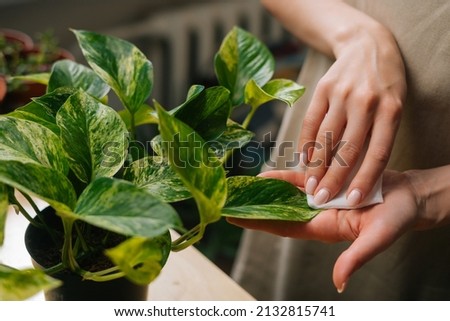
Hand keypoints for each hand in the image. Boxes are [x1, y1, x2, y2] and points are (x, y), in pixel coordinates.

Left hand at [228, 169, 421, 291]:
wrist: (409, 197)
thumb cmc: (397, 219)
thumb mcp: (378, 238)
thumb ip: (357, 257)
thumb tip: (339, 282)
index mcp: (323, 228)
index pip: (282, 227)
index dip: (257, 223)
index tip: (232, 218)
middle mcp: (316, 215)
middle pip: (277, 212)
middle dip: (253, 208)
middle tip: (227, 201)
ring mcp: (320, 199)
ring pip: (284, 196)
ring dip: (263, 192)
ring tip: (239, 187)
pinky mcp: (326, 183)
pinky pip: (299, 180)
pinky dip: (282, 178)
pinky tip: (265, 174)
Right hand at [299, 22, 406, 206]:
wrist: (367, 45)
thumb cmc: (385, 85)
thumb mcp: (393, 107)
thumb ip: (377, 136)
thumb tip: (356, 174)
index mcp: (390, 110)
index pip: (377, 153)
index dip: (364, 179)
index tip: (351, 201)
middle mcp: (365, 102)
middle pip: (346, 149)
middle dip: (332, 178)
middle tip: (320, 199)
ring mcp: (341, 94)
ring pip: (325, 138)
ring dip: (315, 165)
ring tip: (308, 185)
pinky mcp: (322, 88)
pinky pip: (311, 122)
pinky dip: (305, 143)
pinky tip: (302, 159)